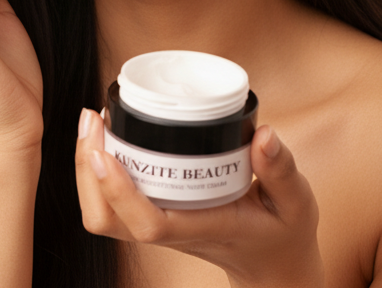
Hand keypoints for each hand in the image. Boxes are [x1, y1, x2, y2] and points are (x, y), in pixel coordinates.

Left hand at [74, 110, 324, 287]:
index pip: (150, 223)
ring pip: (102, 216)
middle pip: (109, 220)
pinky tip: (106, 138)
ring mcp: (159, 228)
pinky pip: (110, 206)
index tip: (104, 151)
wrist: (274, 264)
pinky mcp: (155, 217)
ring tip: (93, 123)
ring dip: (86, 171)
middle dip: (88, 170)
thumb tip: (263, 133)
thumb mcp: (295, 201)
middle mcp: (173, 232)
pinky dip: (96, 173)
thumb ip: (281, 169)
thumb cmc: (283, 232)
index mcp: (204, 228)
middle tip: (93, 117)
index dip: (119, 191)